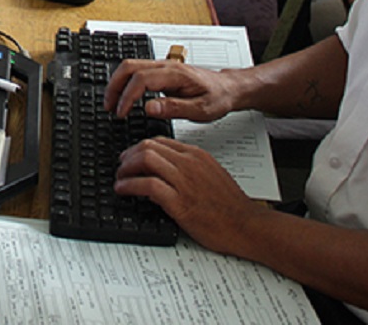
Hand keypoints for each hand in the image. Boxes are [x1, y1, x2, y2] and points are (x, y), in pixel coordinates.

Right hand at [103, 59, 237, 121]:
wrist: (228, 88)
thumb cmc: (218, 97)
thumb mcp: (201, 110)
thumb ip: (174, 109)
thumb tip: (149, 108)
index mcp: (175, 74)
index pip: (141, 79)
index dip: (127, 96)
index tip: (121, 112)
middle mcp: (166, 66)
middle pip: (128, 66)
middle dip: (114, 86)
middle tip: (109, 107)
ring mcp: (162, 66)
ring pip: (129, 66)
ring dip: (117, 84)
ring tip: (113, 104)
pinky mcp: (161, 71)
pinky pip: (135, 71)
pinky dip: (124, 83)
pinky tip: (123, 97)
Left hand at [114, 138, 268, 255]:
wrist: (247, 226)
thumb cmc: (231, 206)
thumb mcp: (211, 176)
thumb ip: (188, 170)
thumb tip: (165, 172)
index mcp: (196, 156)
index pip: (159, 141)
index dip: (138, 148)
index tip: (130, 157)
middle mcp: (189, 164)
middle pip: (148, 146)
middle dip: (128, 156)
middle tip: (121, 167)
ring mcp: (184, 181)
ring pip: (145, 160)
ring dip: (125, 169)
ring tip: (120, 179)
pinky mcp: (180, 202)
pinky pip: (147, 185)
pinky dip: (130, 185)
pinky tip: (123, 190)